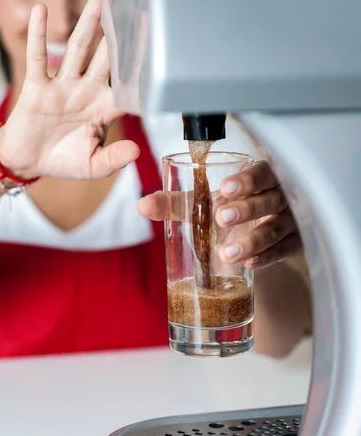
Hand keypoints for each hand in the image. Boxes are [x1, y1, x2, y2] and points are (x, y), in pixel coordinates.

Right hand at [0, 0, 139, 180]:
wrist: (28, 162)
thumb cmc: (62, 161)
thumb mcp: (92, 165)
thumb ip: (113, 159)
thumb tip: (135, 151)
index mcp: (103, 108)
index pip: (128, 84)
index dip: (143, 67)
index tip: (158, 47)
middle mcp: (86, 90)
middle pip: (107, 56)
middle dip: (121, 32)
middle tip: (137, 4)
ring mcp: (62, 85)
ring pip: (78, 47)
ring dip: (89, 21)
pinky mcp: (37, 86)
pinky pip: (38, 57)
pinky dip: (38, 34)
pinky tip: (42, 10)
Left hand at [138, 161, 301, 269]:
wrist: (248, 243)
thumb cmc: (227, 212)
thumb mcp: (202, 206)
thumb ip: (175, 203)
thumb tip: (143, 205)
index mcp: (260, 178)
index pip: (262, 172)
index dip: (248, 179)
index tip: (225, 188)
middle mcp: (279, 197)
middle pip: (272, 198)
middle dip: (247, 209)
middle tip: (221, 219)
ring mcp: (289, 222)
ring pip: (277, 228)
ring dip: (253, 240)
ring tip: (226, 253)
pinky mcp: (292, 245)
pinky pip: (285, 251)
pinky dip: (267, 257)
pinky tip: (249, 263)